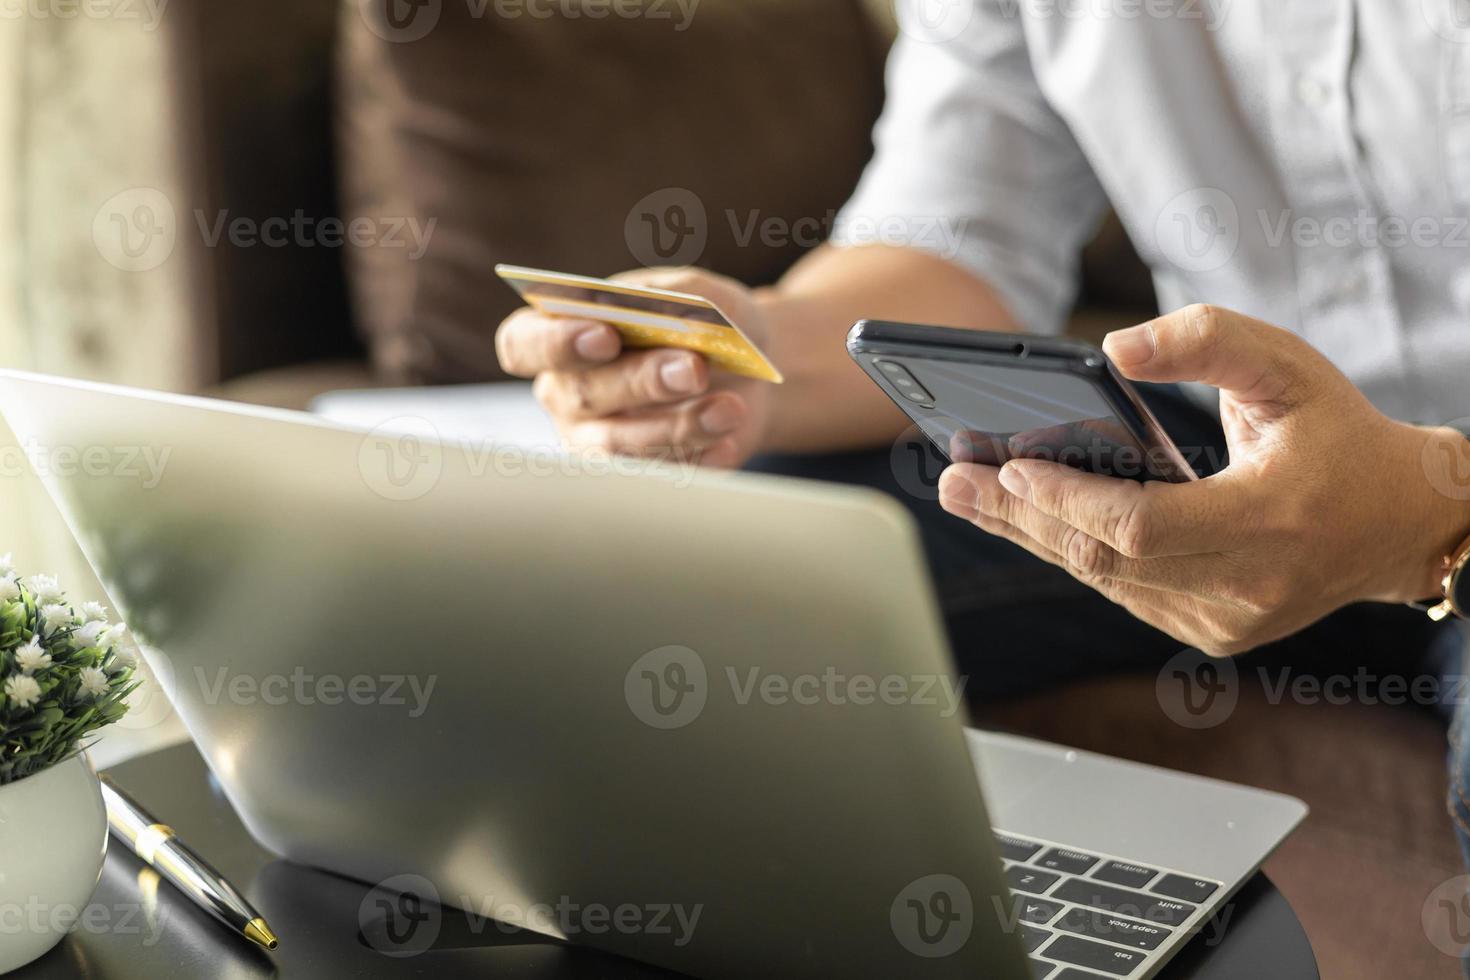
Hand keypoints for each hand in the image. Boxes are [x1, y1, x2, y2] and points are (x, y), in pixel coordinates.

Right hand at [495, 268, 771, 468]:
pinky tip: (727, 444)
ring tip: (730, 409)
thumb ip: (678, 295)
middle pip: (582, 394)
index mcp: (559, 334)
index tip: (605, 336)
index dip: (556, 343)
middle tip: (694, 369)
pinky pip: (658, 475)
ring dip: (678, 428)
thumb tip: (668, 311)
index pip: (524, 344)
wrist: (748, 370)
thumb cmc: (705, 322)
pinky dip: (698, 460)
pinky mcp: (637, 475)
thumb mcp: (700, 293)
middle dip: (640, 381)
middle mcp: (566, 393)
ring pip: (619, 446)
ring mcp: (595, 441)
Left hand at [937, 304, 1469, 655]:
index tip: (1010, 465)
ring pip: (1106, 581)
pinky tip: (1024, 519)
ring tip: (968, 495)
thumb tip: (1112, 351)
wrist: (1400, 522)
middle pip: (1106, 559)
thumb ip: (1205, 340)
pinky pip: (1125, 591)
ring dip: (1031, 536)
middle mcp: (1250, 585)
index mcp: (1274, 521)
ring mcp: (1229, 620)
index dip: (1070, 499)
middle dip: (1020, 517)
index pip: (1144, 525)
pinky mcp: (1214, 631)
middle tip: (954, 480)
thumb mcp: (1288, 364)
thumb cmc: (1339, 434)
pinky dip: (1073, 552)